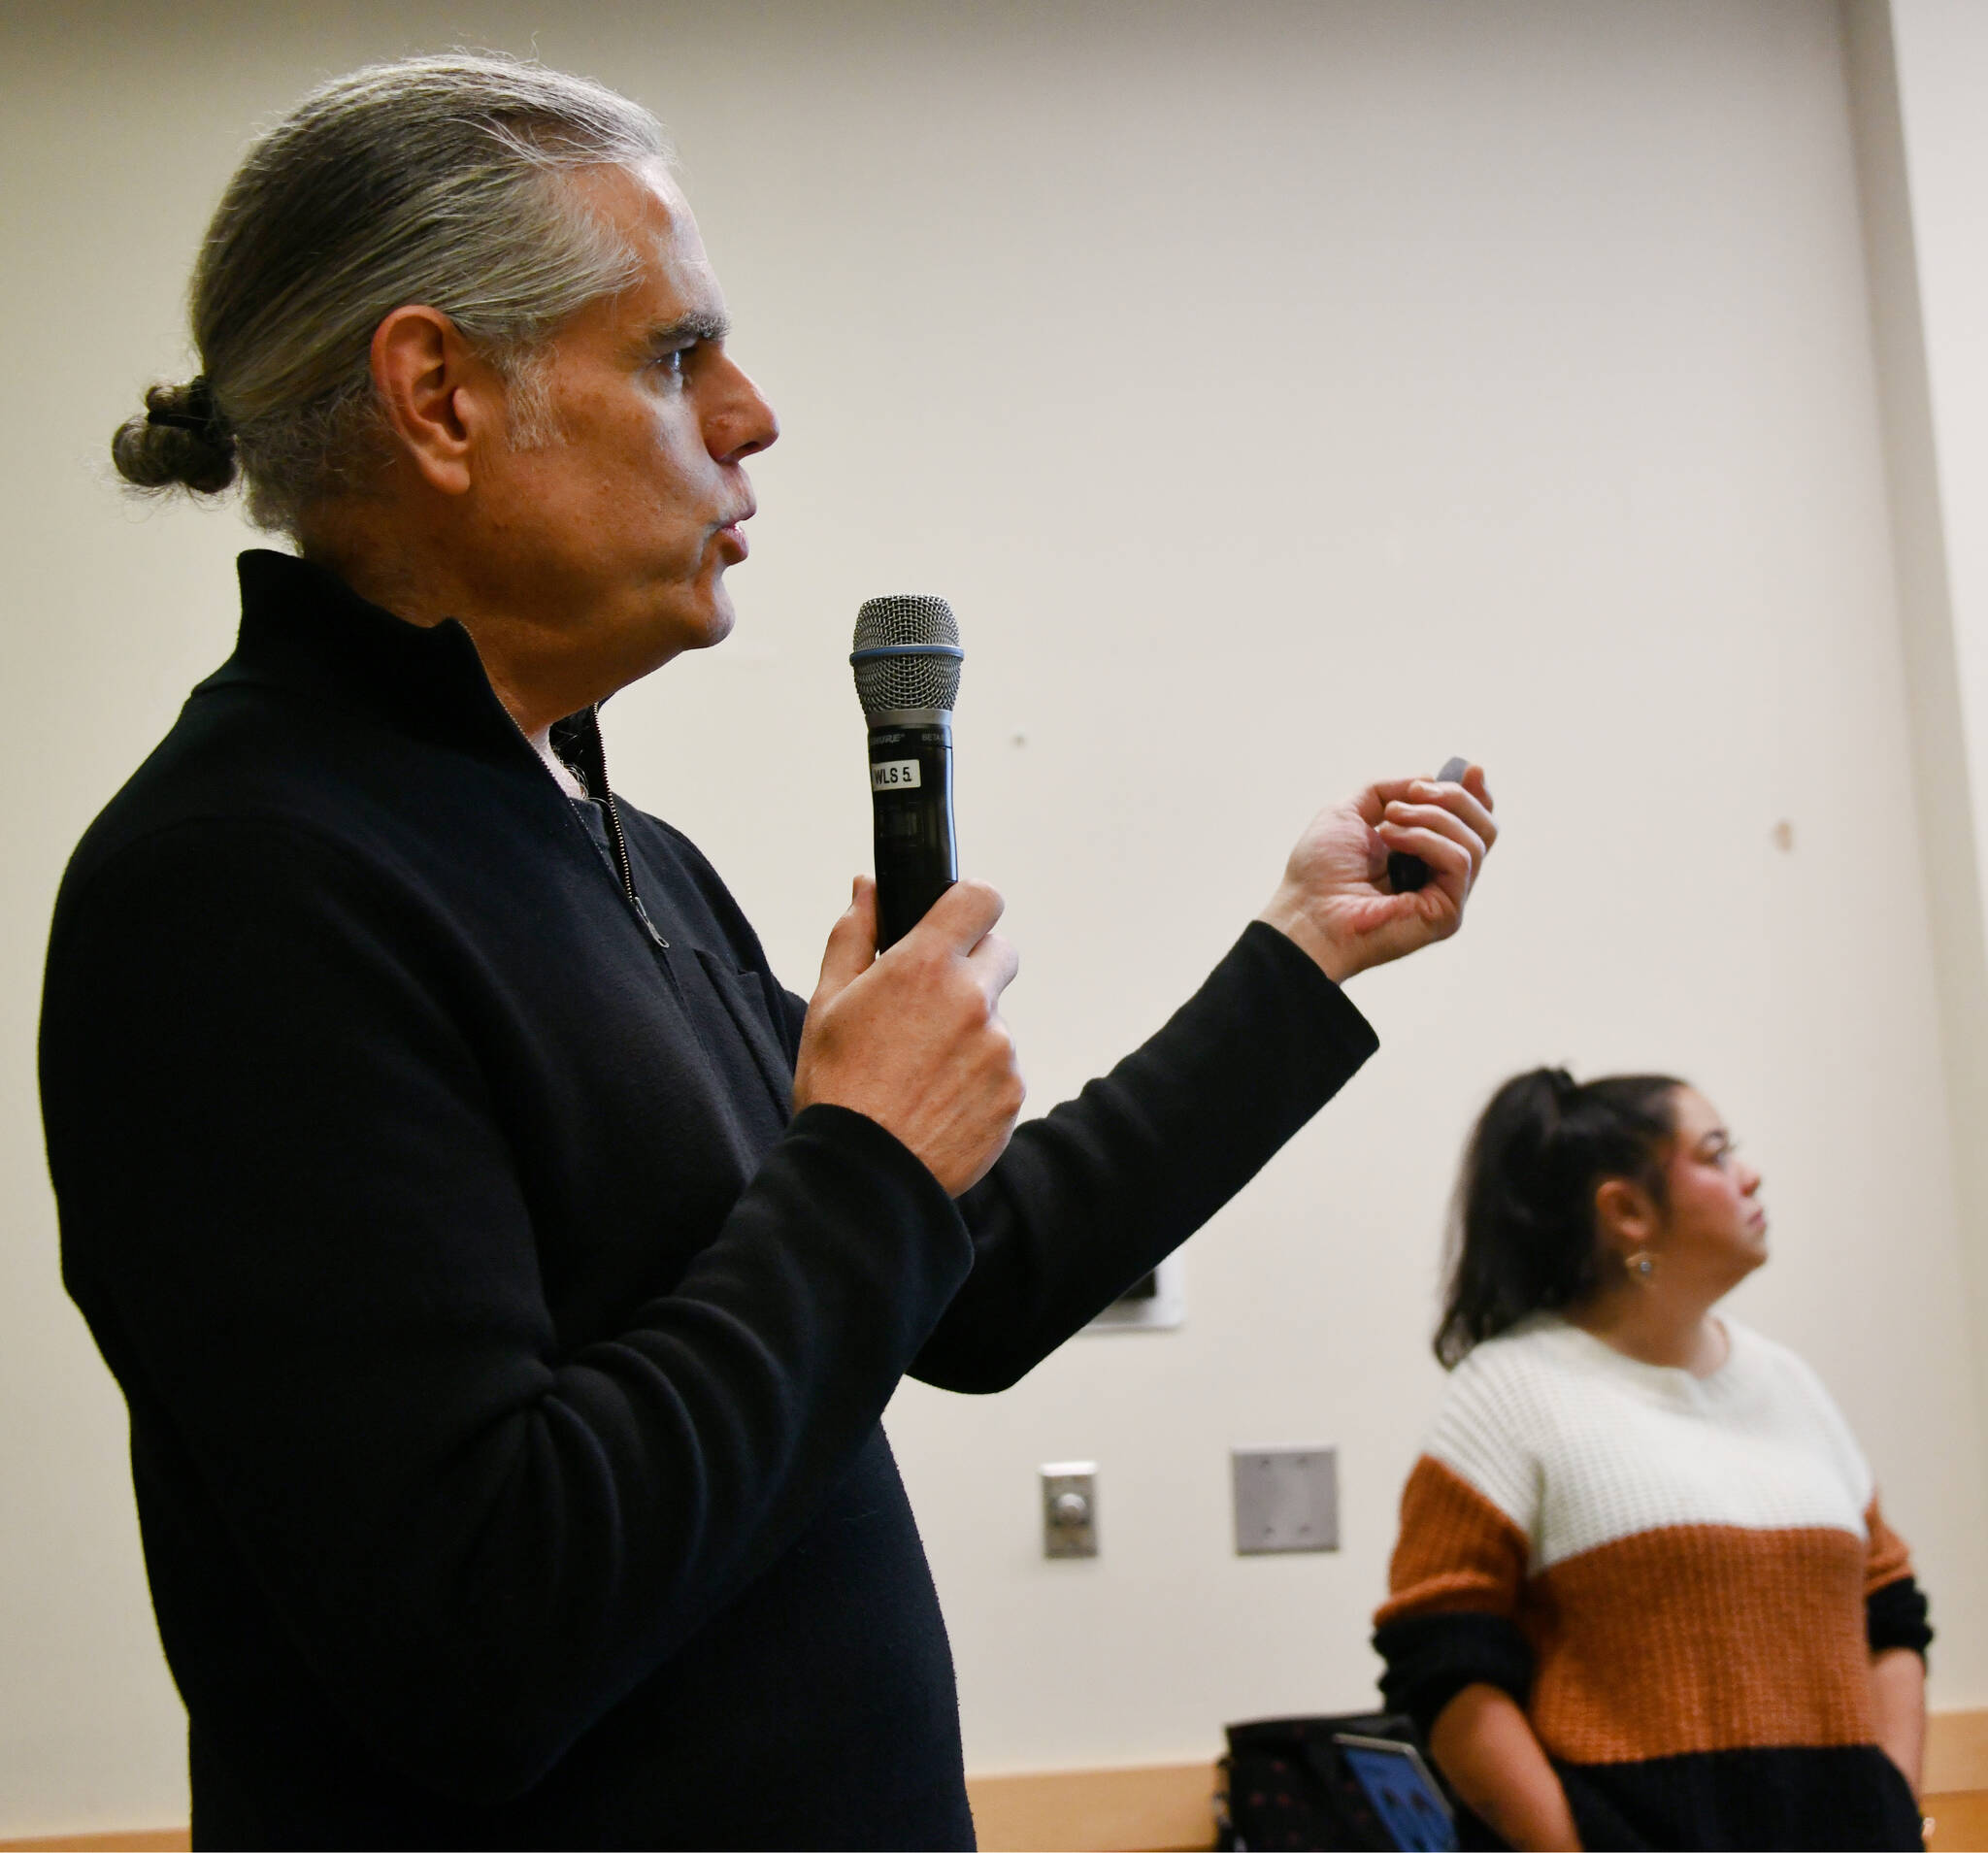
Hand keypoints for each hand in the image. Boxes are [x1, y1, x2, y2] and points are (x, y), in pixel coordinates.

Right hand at [793, 877, 1024, 1195]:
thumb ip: (854, 935)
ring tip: (923, 1070)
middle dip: (973, 968)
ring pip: (997, 1018)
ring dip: (972, 1031)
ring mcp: (999, 1048)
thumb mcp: (827, 1003)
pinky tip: (940, 1100)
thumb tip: (867, 889)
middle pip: (1001, 953)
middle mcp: (971, 1000)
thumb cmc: (837, 1088)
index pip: (980, 899)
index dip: (969, 906)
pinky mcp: (1013, 1092)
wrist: (864, 1175)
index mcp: (924, 967)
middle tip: (932, 1003)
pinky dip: (980, 1078)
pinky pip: (1004, 1068)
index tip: (956, 922)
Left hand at [1257, 765, 1495, 982]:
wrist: (1305, 912)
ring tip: (1388, 824)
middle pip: (1485, 827)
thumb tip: (1429, 779)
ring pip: (1475, 840)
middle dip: (1453, 797)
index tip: (1470, 769)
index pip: (1470, 822)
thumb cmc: (1319, 871)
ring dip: (1430, 817)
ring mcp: (1447, 896)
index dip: (1475, 793)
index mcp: (1423, 853)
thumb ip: (1388, 791)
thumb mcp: (1350, 811)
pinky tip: (1391, 840)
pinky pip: (1459, 860)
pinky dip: (1426, 840)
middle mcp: (1440, 875)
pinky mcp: (1447, 914)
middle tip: (1412, 793)